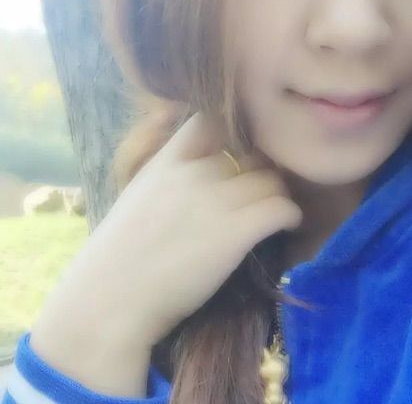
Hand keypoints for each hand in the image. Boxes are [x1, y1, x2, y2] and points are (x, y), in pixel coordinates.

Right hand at [32, 112, 302, 349]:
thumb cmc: (117, 258)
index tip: (243, 151)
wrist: (110, 303)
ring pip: (272, 180)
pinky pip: (282, 208)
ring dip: (279, 194)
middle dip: (264, 170)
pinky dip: (291, 216)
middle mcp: (195, 173)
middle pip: (252, 154)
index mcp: (167, 162)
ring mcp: (217, 200)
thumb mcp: (139, 197)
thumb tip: (199, 174)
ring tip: (278, 210)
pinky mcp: (237, 231)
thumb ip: (170, 176)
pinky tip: (287, 226)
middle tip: (268, 189)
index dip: (235, 131)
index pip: (211, 121)